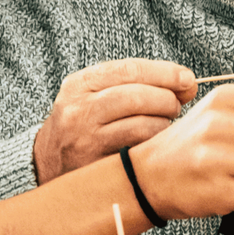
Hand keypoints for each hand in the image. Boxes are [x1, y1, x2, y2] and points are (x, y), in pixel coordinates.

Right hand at [33, 59, 195, 184]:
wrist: (46, 163)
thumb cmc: (84, 123)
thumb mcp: (96, 94)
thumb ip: (135, 84)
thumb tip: (186, 82)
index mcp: (80, 83)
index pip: (130, 69)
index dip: (165, 72)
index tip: (187, 78)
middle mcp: (79, 109)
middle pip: (137, 96)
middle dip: (167, 99)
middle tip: (177, 105)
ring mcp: (85, 138)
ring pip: (141, 124)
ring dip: (164, 123)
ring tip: (165, 123)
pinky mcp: (95, 164)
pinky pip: (138, 150)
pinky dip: (154, 143)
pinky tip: (156, 143)